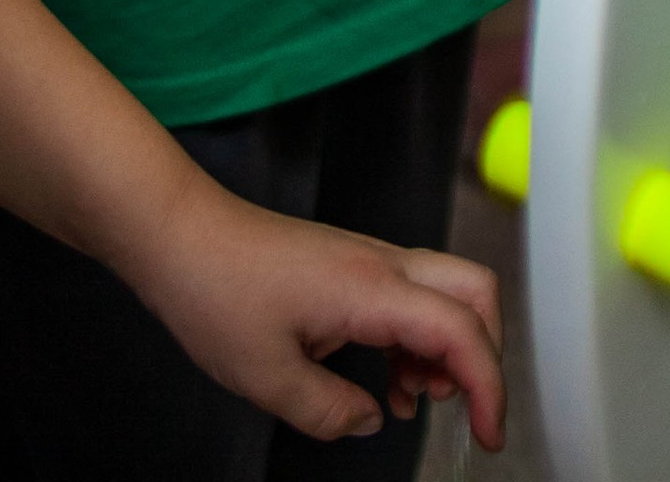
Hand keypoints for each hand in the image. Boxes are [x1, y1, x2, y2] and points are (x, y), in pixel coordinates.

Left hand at [136, 179, 505, 450]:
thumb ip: (329, 413)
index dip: (489, 387)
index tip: (488, 436)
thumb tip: (369, 421)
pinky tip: (387, 381)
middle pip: (475, 292)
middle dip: (486, 355)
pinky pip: (411, 299)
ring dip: (447, 352)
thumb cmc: (216, 292)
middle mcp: (382, 265)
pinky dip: (417, 342)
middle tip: (466, 412)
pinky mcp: (350, 266)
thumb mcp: (266, 378)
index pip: (461, 331)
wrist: (179, 232)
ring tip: (413, 401)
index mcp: (371, 288)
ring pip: (445, 294)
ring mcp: (368, 260)